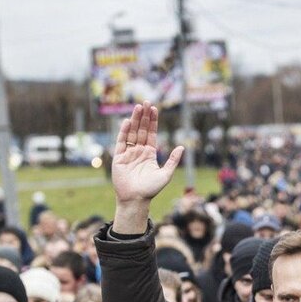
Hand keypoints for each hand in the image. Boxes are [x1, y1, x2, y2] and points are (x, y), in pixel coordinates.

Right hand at [111, 101, 183, 232]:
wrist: (136, 199)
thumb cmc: (151, 190)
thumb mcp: (166, 174)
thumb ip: (173, 160)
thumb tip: (182, 147)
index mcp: (149, 154)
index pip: (151, 134)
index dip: (153, 122)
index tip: (154, 109)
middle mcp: (138, 151)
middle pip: (141, 130)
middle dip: (144, 117)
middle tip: (146, 102)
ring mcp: (128, 154)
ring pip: (132, 133)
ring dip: (135, 120)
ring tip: (138, 107)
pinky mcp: (118, 158)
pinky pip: (121, 142)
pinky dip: (124, 131)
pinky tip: (127, 121)